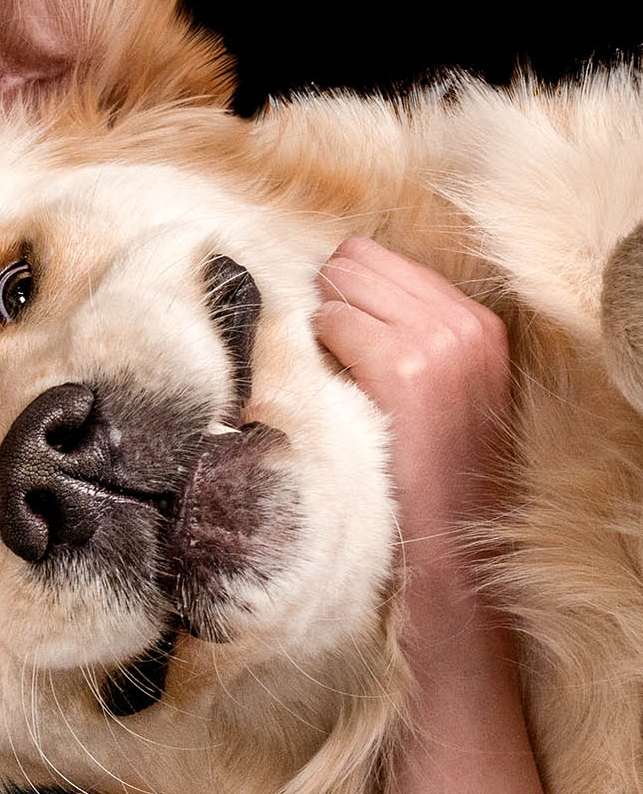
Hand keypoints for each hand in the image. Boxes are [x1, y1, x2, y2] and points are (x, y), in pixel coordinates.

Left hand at [312, 237, 511, 590]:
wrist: (451, 534)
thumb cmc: (428, 469)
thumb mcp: (438, 389)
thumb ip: (403, 335)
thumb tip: (331, 296)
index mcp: (475, 323)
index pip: (381, 260)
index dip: (342, 291)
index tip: (335, 334)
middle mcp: (462, 323)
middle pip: (356, 260)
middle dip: (327, 299)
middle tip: (326, 355)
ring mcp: (437, 341)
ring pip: (339, 287)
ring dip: (320, 326)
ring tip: (335, 377)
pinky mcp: (405, 367)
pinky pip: (333, 323)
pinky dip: (318, 349)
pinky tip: (332, 388)